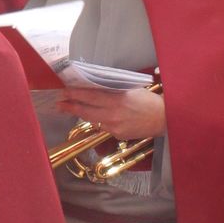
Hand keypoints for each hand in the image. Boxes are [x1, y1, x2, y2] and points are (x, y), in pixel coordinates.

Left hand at [52, 86, 166, 144]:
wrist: (164, 119)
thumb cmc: (149, 100)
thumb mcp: (131, 89)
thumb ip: (113, 90)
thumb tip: (95, 87)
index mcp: (117, 99)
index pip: (90, 96)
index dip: (75, 94)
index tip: (64, 91)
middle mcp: (113, 114)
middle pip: (86, 111)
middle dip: (70, 106)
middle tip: (59, 103)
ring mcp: (115, 127)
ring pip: (92, 120)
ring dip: (80, 113)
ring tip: (69, 108)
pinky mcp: (118, 135)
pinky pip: (104, 127)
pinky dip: (98, 120)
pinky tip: (94, 116)